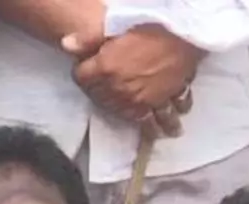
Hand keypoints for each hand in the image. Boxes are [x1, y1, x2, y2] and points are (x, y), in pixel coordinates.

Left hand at [67, 24, 202, 125]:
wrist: (183, 32)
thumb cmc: (148, 26)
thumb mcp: (112, 27)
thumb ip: (87, 38)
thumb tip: (65, 44)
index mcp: (104, 71)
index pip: (81, 78)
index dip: (82, 72)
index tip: (86, 69)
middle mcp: (121, 91)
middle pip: (105, 101)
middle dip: (104, 97)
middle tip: (110, 93)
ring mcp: (144, 99)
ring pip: (138, 116)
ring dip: (140, 121)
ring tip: (151, 131)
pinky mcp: (165, 99)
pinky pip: (163, 115)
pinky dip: (165, 122)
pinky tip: (168, 128)